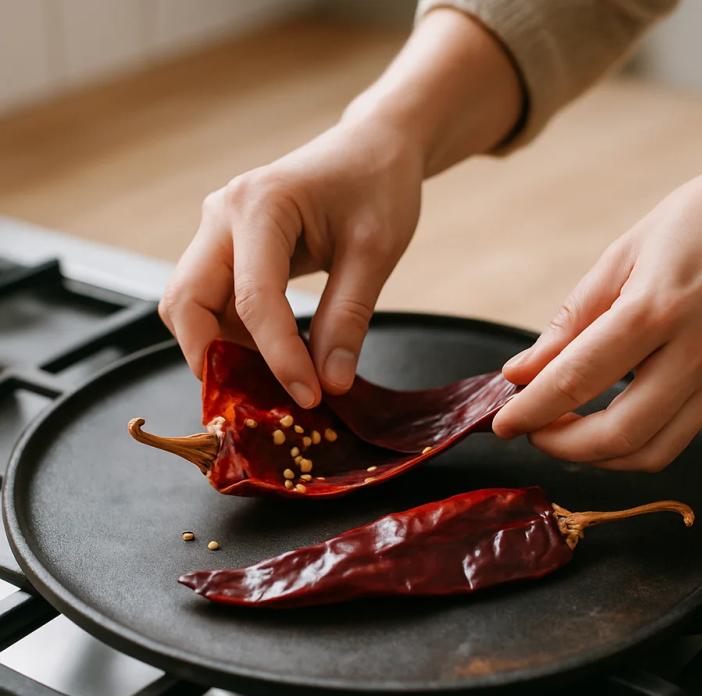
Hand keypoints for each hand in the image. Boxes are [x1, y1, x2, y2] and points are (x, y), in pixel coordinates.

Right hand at [159, 8, 521, 406]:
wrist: (372, 149)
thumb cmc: (377, 187)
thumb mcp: (375, 252)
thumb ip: (348, 318)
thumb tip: (330, 382)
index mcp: (260, 206)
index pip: (253, 299)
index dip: (278, 357)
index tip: (309, 398)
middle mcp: (223, 215)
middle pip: (186, 302)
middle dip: (213, 358)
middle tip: (255, 401)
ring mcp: (219, 231)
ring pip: (191, 305)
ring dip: (220, 350)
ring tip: (270, 384)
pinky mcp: (228, 247)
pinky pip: (214, 301)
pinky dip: (232, 336)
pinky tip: (270, 359)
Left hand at [493, 131, 701, 470]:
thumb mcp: (623, 254)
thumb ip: (570, 321)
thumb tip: (523, 371)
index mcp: (657, 308)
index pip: (578, 379)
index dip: (531, 410)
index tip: (502, 423)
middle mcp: (697, 351)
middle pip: (618, 434)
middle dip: (561, 447)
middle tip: (531, 430)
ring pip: (653, 451)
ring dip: (598, 456)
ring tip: (564, 431)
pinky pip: (679, 435)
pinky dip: (635, 442)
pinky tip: (607, 420)